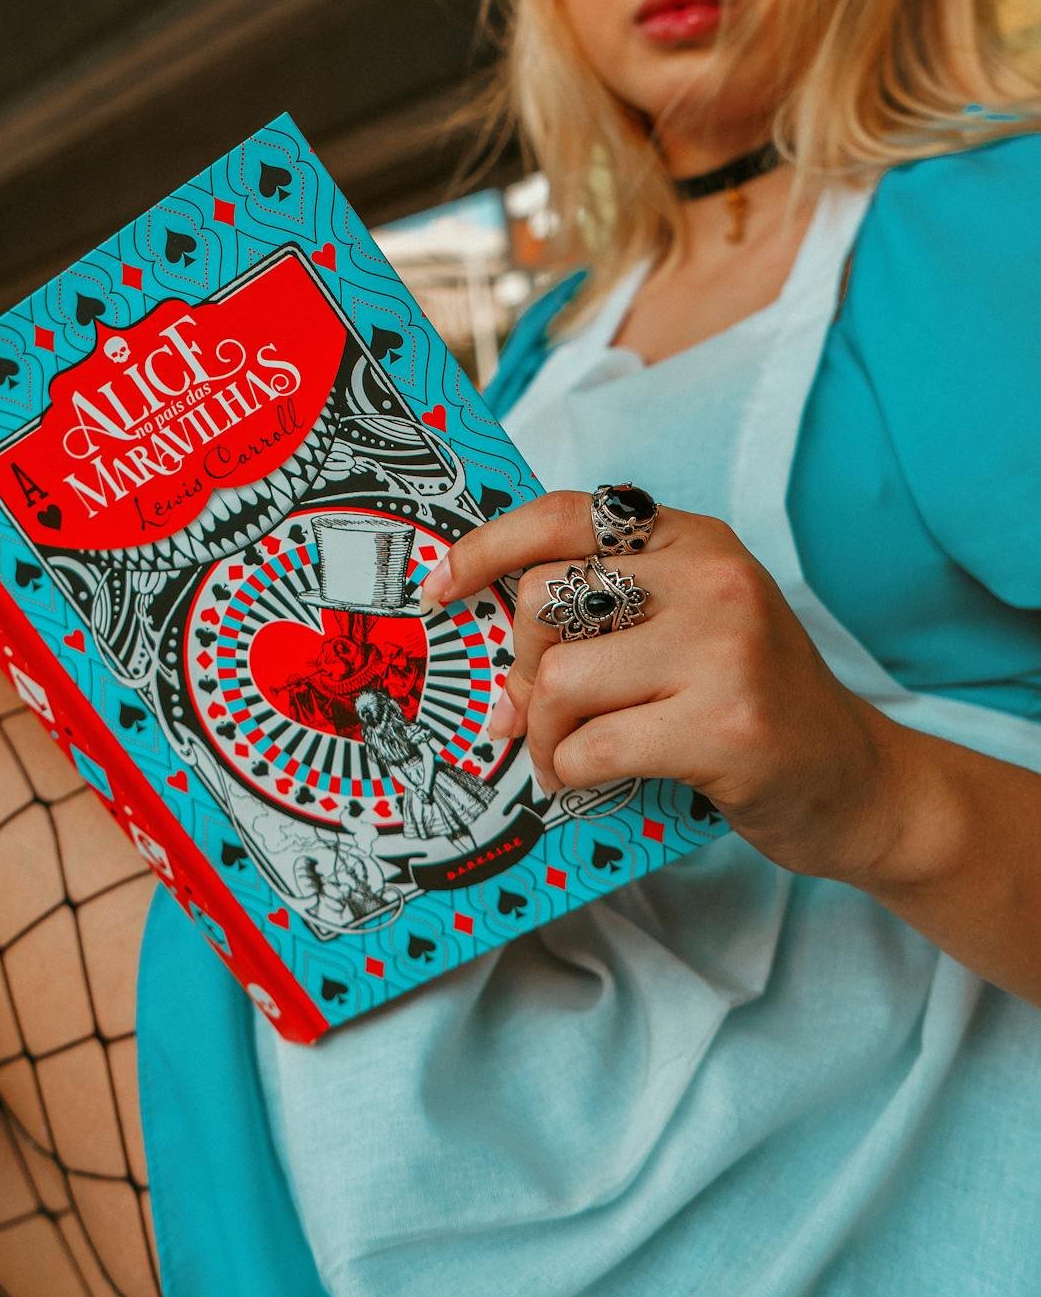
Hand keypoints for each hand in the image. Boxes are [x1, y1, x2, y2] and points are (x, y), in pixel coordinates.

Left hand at [421, 490, 906, 883]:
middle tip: (538, 713)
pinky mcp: (725, 727)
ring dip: (543, 734)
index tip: (439, 588)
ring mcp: (723, 650)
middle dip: (521, 668)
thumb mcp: (687, 624)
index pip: (562, 516)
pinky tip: (597, 779)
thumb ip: (602, 611)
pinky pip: (591, 746)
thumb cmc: (749, 701)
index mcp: (693, 539)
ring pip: (558, 679)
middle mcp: (710, 578)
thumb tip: (483, 635)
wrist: (858, 781)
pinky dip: (573, 772)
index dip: (485, 548)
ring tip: (567, 756)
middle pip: (543, 602)